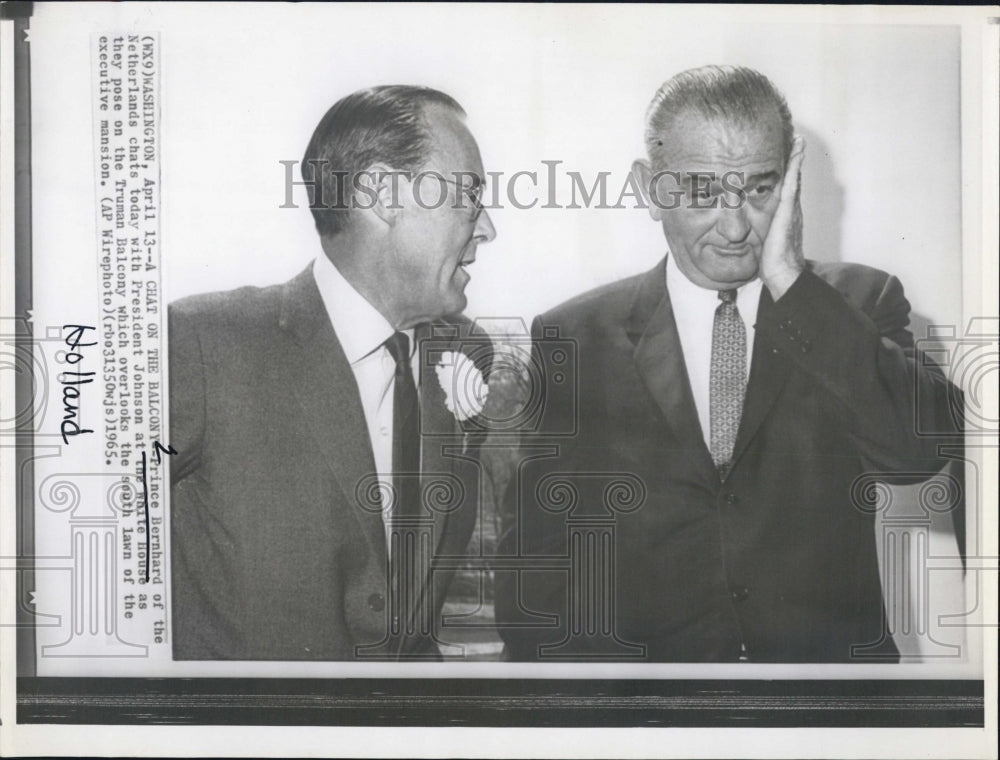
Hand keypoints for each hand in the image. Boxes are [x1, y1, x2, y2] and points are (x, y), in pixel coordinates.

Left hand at [759, 135, 805, 299]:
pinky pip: (792, 186)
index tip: (787, 157)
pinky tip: (796, 156)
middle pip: (794, 179)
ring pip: (795, 179)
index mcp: (785, 215)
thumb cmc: (771, 261)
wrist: (783, 272)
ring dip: (797, 159)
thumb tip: (742, 229)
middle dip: (795, 160)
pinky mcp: (788, 212)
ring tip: (799, 141)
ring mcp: (792, 210)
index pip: (787, 189)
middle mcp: (792, 209)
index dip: (788, 173)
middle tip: (798, 141)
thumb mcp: (762, 240)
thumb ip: (758, 230)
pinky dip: (795, 170)